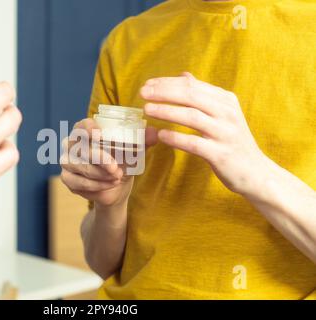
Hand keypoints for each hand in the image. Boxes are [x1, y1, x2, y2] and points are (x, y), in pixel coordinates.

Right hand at [60, 118, 156, 207]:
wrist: (117, 186)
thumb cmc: (123, 161)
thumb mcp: (134, 151)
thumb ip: (142, 141)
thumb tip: (155, 133)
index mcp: (86, 131)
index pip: (81, 125)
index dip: (88, 129)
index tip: (100, 136)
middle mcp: (72, 144)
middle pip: (80, 148)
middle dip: (99, 159)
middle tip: (115, 168)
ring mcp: (67, 161)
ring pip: (80, 167)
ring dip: (100, 174)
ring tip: (117, 177)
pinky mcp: (67, 178)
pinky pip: (78, 182)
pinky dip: (96, 185)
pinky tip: (109, 185)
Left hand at [141, 72, 269, 195]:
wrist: (255, 172)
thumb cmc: (232, 141)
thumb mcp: (222, 113)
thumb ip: (203, 95)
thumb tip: (184, 76)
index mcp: (225, 100)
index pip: (192, 85)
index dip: (167, 82)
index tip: (148, 83)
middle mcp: (227, 113)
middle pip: (191, 96)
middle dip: (164, 92)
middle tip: (142, 92)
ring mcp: (225, 134)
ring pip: (192, 117)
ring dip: (167, 111)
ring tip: (147, 109)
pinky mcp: (220, 154)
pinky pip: (194, 144)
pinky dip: (176, 138)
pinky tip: (160, 135)